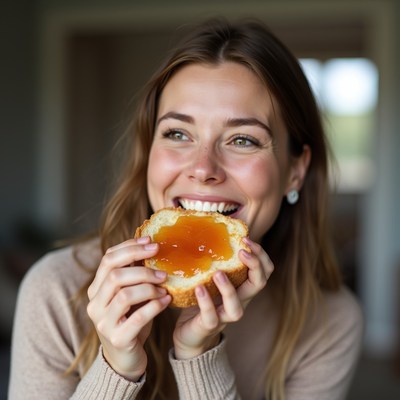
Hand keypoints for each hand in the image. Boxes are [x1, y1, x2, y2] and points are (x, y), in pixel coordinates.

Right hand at [87, 237, 170, 380]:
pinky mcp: (118, 339)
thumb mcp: (129, 293)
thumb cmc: (130, 319)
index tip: (151, 242)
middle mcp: (94, 304)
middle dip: (142, 268)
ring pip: (125, 295)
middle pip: (115, 275)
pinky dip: (155, 306)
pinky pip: (138, 317)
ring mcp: (103, 323)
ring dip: (149, 288)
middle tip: (163, 270)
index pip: (108, 259)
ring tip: (164, 287)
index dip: (130, 247)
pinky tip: (166, 300)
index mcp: (96, 289)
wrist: (125, 357)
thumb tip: (151, 245)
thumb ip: (133, 273)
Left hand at [172, 237, 273, 358]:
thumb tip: (209, 230)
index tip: (246, 239)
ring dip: (229, 289)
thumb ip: (215, 261)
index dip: (261, 255)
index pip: (264, 271)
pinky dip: (206, 303)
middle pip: (259, 285)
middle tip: (242, 251)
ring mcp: (224, 316)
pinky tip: (198, 288)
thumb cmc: (201, 299)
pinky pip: (211, 317)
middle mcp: (239, 301)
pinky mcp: (208, 326)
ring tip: (218, 273)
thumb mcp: (210, 277)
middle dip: (255, 266)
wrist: (190, 334)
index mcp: (242, 287)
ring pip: (237, 308)